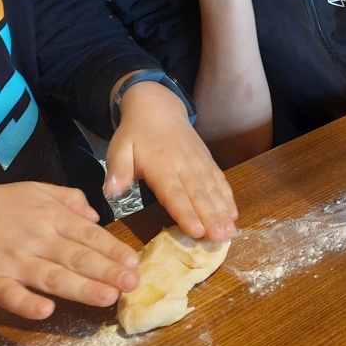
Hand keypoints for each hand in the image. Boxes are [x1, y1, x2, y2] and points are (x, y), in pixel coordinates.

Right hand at [0, 182, 139, 320]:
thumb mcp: (36, 189)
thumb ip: (69, 199)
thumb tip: (95, 216)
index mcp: (50, 217)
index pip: (89, 236)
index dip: (113, 250)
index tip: (134, 263)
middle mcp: (36, 238)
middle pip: (76, 257)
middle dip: (107, 271)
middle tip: (132, 284)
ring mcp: (11, 260)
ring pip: (51, 276)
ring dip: (80, 287)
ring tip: (106, 298)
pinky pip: (8, 294)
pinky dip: (25, 302)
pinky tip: (45, 310)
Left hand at [107, 81, 237, 241]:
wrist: (158, 107)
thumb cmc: (135, 133)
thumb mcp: (119, 148)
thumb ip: (117, 170)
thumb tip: (111, 193)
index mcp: (161, 165)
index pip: (174, 193)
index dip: (185, 213)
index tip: (196, 231)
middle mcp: (184, 165)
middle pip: (199, 195)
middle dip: (211, 218)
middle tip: (221, 238)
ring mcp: (199, 163)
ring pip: (213, 190)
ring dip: (223, 212)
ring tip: (231, 231)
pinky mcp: (207, 162)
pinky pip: (220, 181)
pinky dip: (228, 198)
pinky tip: (234, 214)